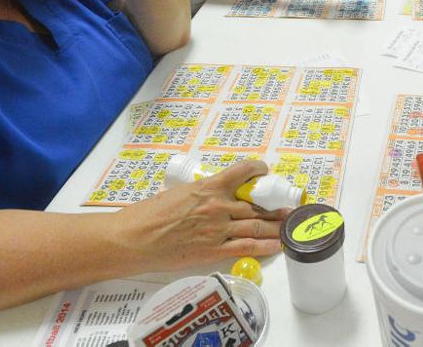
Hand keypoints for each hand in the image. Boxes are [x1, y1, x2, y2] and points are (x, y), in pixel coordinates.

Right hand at [110, 160, 286, 270]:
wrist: (133, 239)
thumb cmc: (148, 214)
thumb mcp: (178, 193)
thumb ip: (201, 194)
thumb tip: (213, 195)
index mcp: (208, 187)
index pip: (242, 172)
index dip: (258, 170)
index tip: (264, 172)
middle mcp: (218, 206)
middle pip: (255, 205)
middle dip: (274, 205)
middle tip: (288, 206)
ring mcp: (218, 229)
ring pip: (256, 226)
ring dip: (276, 225)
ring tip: (289, 225)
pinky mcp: (213, 251)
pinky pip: (247, 247)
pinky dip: (266, 245)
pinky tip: (278, 244)